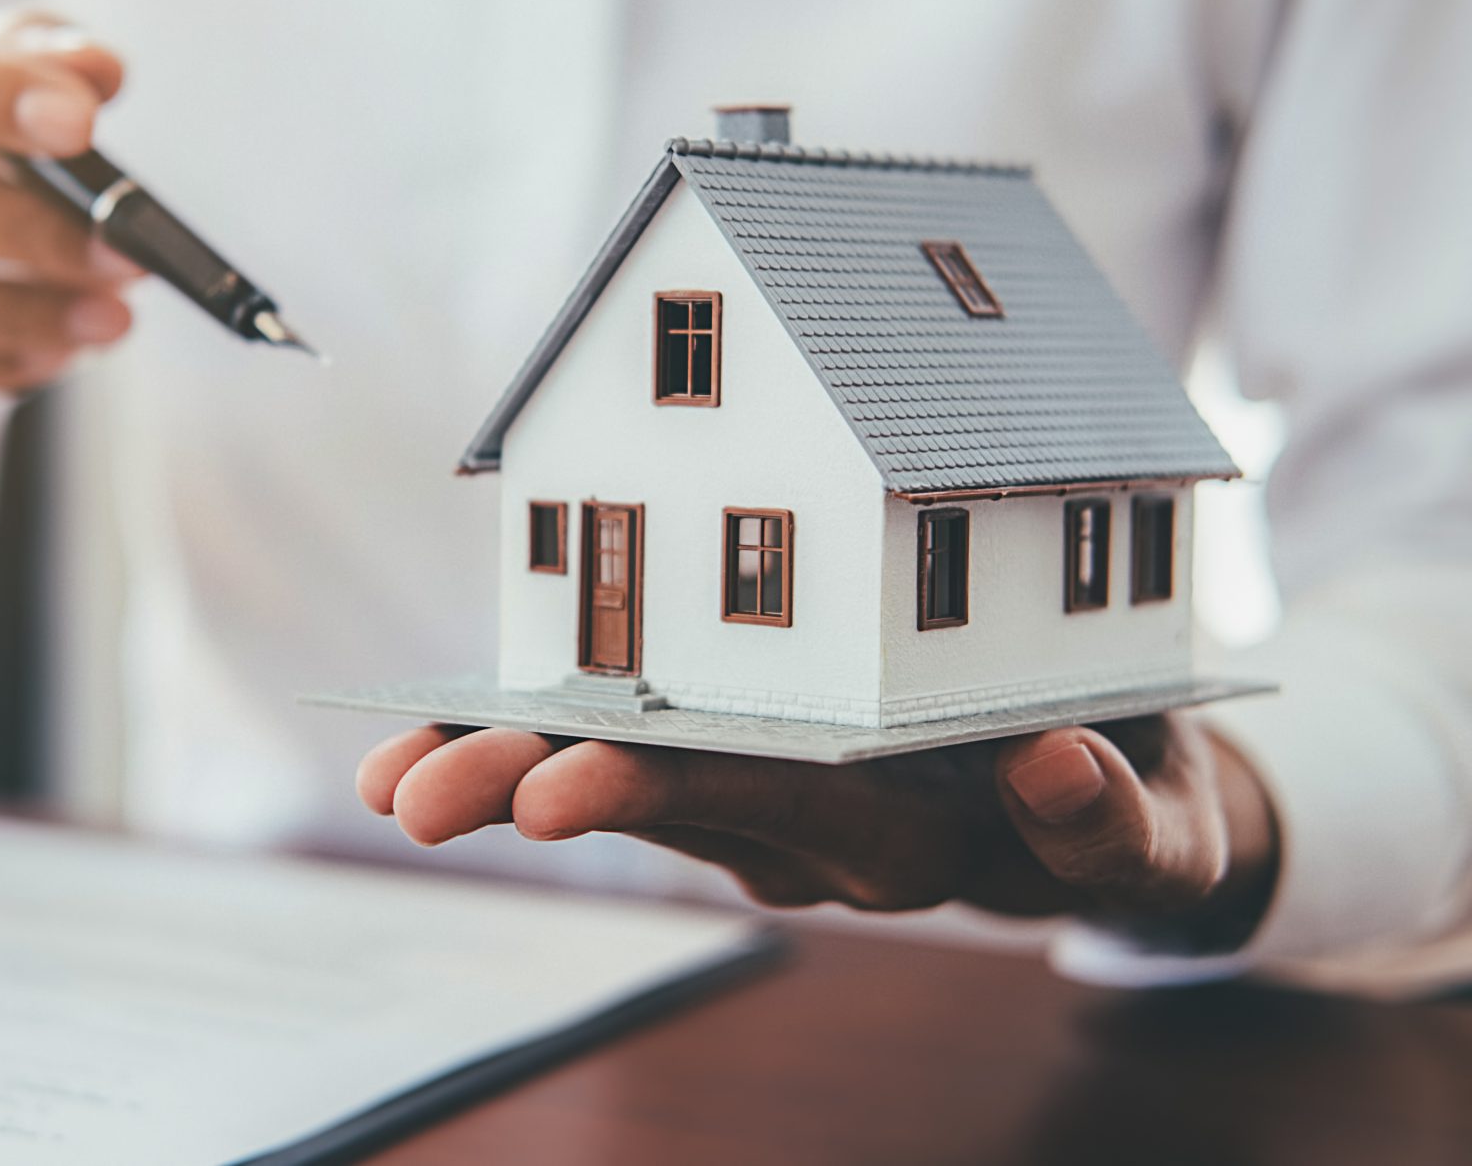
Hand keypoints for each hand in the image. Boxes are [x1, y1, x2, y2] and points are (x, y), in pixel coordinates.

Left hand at [359, 716, 1279, 949]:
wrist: (1106, 797)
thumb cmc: (1137, 789)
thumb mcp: (1161, 821)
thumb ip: (1116, 821)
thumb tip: (1053, 767)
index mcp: (902, 825)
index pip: (767, 805)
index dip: (659, 793)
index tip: (552, 795)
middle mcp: (813, 822)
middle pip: (663, 801)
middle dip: (529, 789)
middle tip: (411, 798)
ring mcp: (772, 797)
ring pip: (632, 777)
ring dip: (508, 769)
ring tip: (388, 778)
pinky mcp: (751, 757)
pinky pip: (644, 742)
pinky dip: (550, 727)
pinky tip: (448, 724)